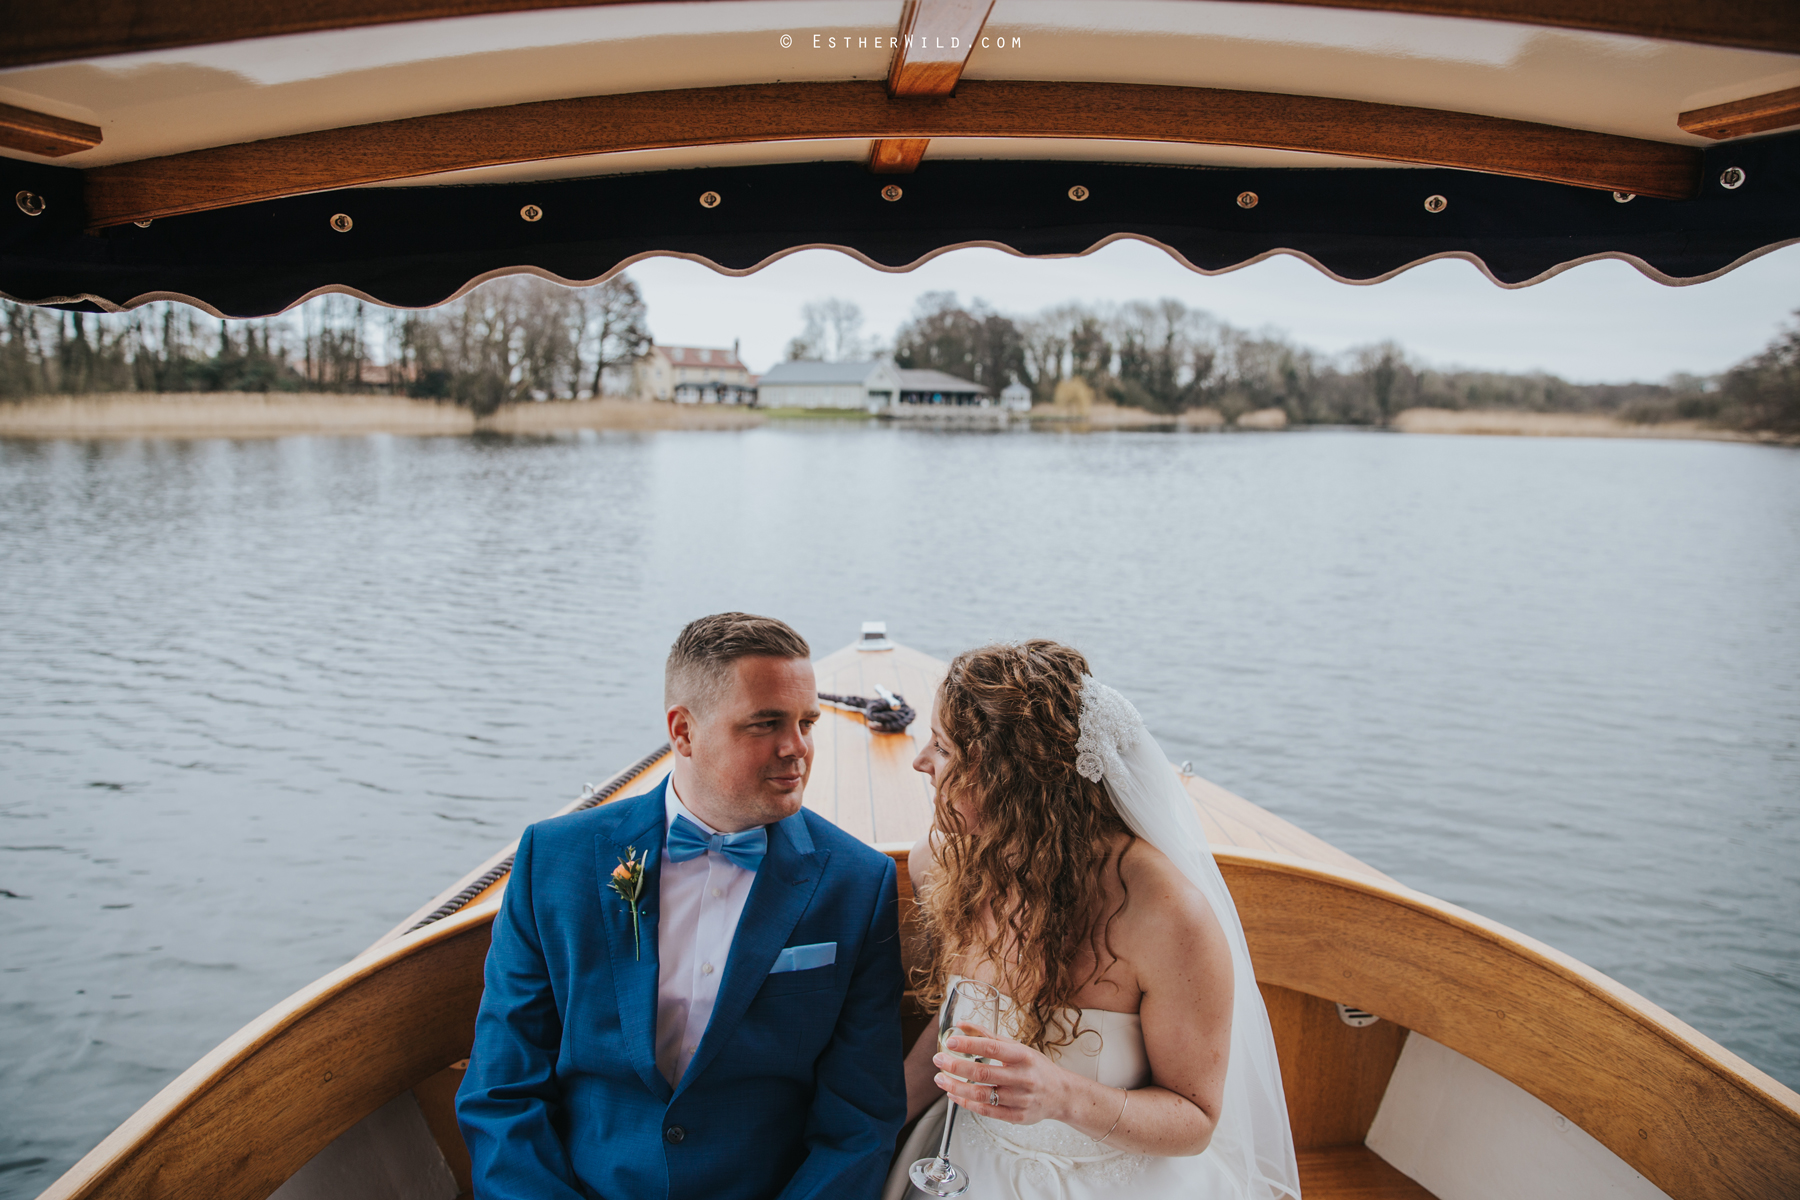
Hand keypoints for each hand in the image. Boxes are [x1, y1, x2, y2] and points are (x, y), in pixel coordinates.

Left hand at [931, 1024, 1069, 1126]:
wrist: (1061, 1094)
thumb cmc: (1036, 1067)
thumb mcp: (1018, 1048)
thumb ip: (989, 1037)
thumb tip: (961, 1025)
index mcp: (1024, 1056)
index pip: (993, 1048)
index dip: (970, 1044)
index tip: (950, 1041)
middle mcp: (1023, 1078)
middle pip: (984, 1073)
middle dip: (956, 1066)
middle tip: (938, 1060)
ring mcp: (1020, 1099)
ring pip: (982, 1095)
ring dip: (957, 1087)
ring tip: (940, 1079)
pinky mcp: (1017, 1117)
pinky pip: (987, 1111)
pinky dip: (967, 1103)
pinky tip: (954, 1095)